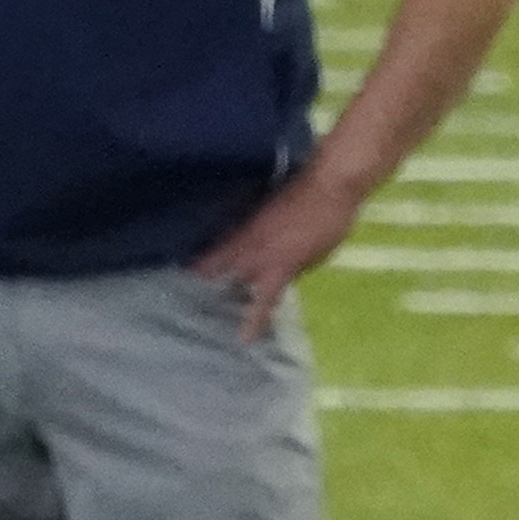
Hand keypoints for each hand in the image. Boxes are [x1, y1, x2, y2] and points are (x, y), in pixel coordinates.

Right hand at [188, 166, 371, 337]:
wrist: (329, 180)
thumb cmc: (330, 222)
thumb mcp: (317, 256)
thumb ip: (295, 269)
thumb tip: (281, 277)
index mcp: (276, 266)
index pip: (261, 302)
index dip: (252, 322)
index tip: (242, 339)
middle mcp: (256, 250)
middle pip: (224, 275)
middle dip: (208, 291)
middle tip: (190, 305)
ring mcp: (250, 229)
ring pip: (218, 252)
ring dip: (204, 266)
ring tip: (187, 277)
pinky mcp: (250, 214)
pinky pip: (227, 234)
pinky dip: (217, 244)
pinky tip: (210, 248)